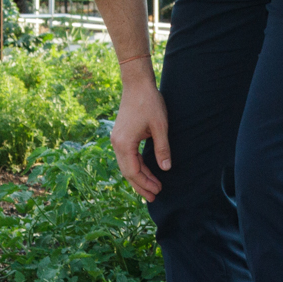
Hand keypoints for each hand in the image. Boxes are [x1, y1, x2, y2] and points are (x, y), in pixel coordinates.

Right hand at [109, 76, 170, 201]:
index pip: (133, 171)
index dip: (145, 184)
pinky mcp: (121, 136)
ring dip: (139, 177)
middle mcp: (117, 144)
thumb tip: (166, 168)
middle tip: (154, 197)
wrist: (137, 84)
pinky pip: (127, 157)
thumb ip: (162, 148)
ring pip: (127, 165)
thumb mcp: (160, 126)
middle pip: (128, 172)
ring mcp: (117, 140)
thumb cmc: (149, 102)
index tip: (157, 192)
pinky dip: (136, 167)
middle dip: (141, 185)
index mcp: (124, 143)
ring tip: (152, 188)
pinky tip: (146, 172)